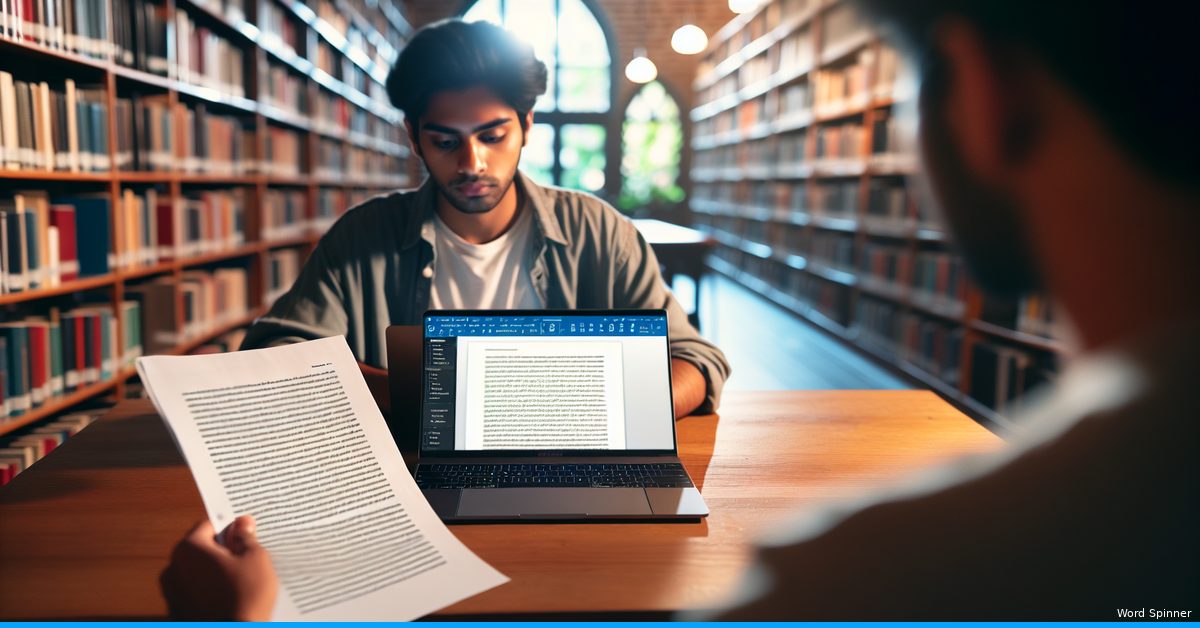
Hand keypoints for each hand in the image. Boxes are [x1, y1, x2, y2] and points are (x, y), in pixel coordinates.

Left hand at [160, 516, 278, 620]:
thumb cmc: (246, 594)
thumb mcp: (255, 557)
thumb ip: (245, 537)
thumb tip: (242, 523)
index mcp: (188, 548)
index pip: (208, 525)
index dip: (229, 528)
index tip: (245, 534)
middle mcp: (173, 569)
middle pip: (200, 550)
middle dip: (221, 551)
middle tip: (247, 559)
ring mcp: (171, 595)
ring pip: (197, 574)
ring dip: (214, 573)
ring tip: (240, 583)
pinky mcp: (177, 614)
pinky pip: (194, 595)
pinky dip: (208, 593)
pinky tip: (229, 599)